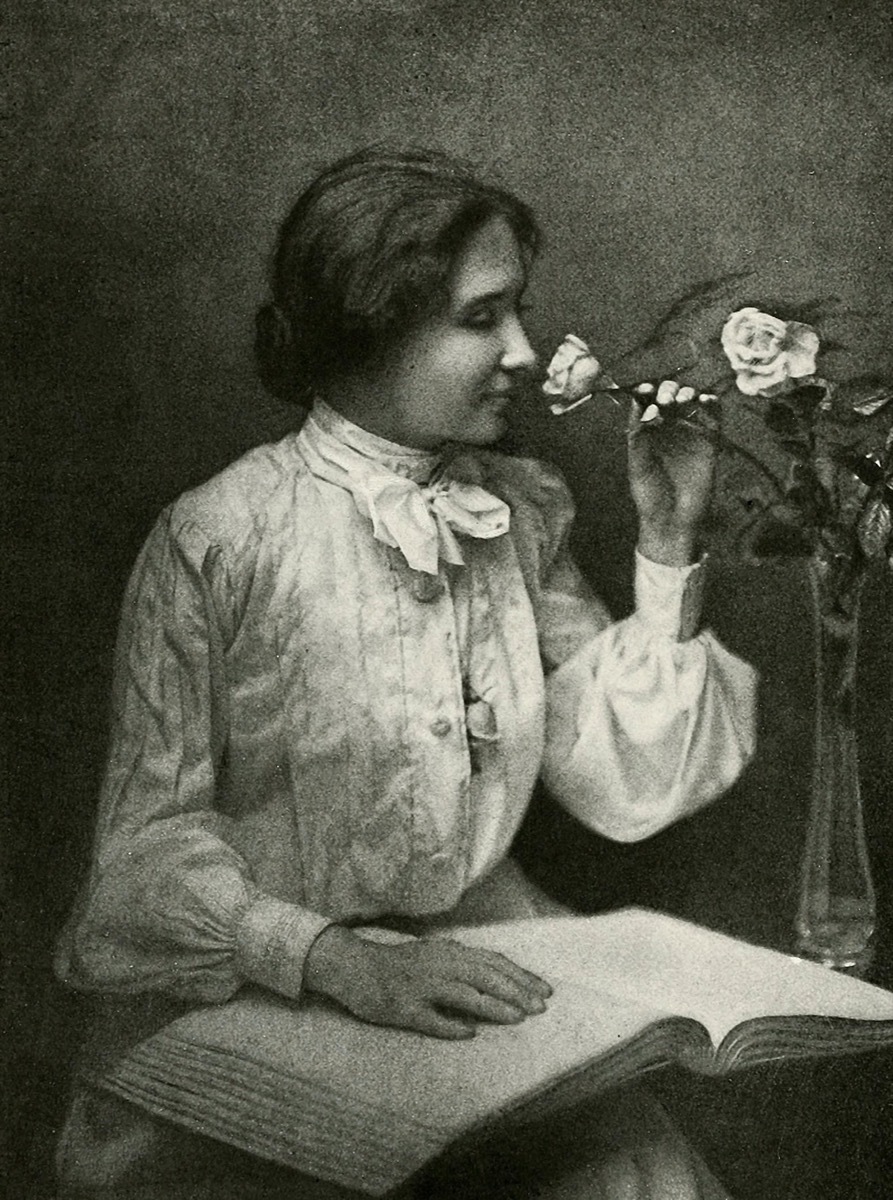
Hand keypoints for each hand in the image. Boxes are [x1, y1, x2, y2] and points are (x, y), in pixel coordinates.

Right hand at [304, 925, 552, 1039]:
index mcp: (448, 952)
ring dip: (492, 1005)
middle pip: (483, 976)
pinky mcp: (401, 1008)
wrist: (354, 967)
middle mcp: (437, 965)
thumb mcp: (435, 956)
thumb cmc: (400, 965)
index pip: (492, 962)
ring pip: (462, 994)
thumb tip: (499, 979)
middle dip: (515, 991)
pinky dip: (450, 1026)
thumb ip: (463, 965)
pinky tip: (469, 1034)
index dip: (520, 976)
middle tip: (540, 1008)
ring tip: (517, 1018)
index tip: (545, 992)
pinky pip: (430, 1019)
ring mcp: (419, 986)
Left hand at [627, 380, 718, 565]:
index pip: (646, 401)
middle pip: (669, 395)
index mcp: (646, 430)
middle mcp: (667, 427)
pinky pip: (713, 415)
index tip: (644, 388)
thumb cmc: (650, 495)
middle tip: (665, 401)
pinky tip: (703, 400)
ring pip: (691, 400)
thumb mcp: (638, 465)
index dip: (646, 390)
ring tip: (680, 400)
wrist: (673, 519)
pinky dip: (711, 402)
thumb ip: (638, 436)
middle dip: (666, 391)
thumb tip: (642, 405)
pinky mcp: (709, 439)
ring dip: (686, 393)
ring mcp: (689, 431)